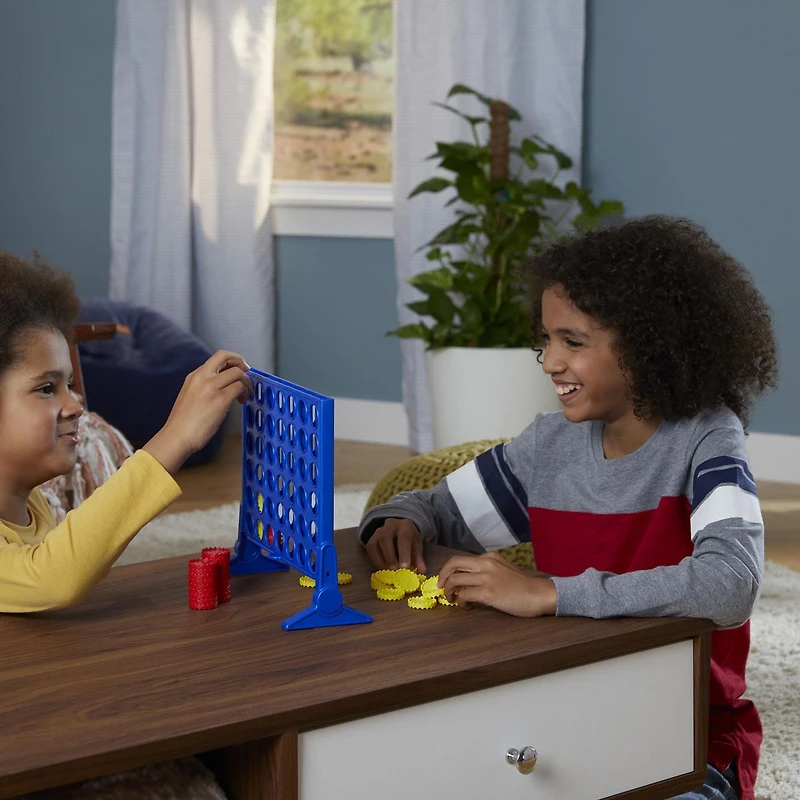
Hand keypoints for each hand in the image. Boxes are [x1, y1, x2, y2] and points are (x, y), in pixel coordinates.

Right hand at [144, 350, 253, 473]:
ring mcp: (211, 387)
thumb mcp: (191, 395)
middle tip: (247, 372)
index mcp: (194, 376)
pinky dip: (245, 392)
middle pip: (225, 356)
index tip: (238, 369)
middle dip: (240, 361)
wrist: (177, 436)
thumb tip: (225, 385)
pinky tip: (242, 401)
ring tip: (246, 394)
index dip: (231, 360)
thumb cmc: (184, 422)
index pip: (216, 358)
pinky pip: (239, 387)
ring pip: (237, 372)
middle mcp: (202, 377)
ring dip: (246, 382)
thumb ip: (205, 386)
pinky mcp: (220, 399)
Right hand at [365, 518, 425, 572]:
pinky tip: (382, 568)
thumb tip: (422, 571)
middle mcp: (389, 526)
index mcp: (405, 526)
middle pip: (386, 539)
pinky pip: (370, 549)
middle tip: (395, 570)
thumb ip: (419, 559)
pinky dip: (375, 560)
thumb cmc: (409, 539)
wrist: (400, 528)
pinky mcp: (371, 539)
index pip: (403, 538)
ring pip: (375, 544)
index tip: (404, 567)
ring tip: (388, 571)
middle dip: (390, 556)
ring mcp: (378, 531)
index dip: (404, 553)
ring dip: (381, 560)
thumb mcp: (416, 546)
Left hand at [437, 552, 556, 616]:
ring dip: (449, 591)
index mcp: (489, 557)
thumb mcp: (504, 569)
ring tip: (452, 599)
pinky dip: (461, 601)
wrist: (539, 594)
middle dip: (442, 576)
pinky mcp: (488, 592)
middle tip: (441, 587)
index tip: (446, 579)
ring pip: (455, 580)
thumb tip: (470, 580)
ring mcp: (486, 577)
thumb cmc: (524, 586)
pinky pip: (465, 594)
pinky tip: (466, 606)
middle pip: (453, 564)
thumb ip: (489, 570)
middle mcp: (485, 564)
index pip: (461, 559)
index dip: (449, 570)